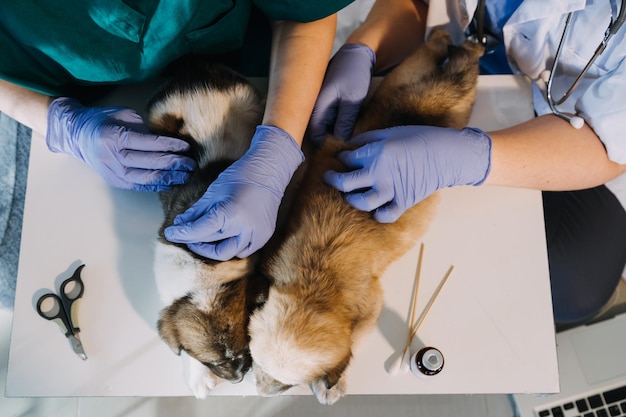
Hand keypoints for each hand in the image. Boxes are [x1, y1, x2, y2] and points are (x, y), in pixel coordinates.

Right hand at [46, 97, 195, 190]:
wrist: (77, 135)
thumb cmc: (103, 121)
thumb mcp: (124, 116)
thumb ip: (145, 129)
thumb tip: (171, 141)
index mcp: (115, 136)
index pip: (148, 144)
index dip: (169, 146)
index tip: (185, 148)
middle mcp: (113, 156)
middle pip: (149, 163)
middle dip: (174, 164)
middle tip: (191, 164)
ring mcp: (114, 172)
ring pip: (146, 178)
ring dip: (169, 178)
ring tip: (186, 176)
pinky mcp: (116, 181)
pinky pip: (140, 186)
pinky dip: (158, 185)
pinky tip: (172, 183)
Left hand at [164, 125, 303, 260]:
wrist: (269, 172)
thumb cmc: (240, 176)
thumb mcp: (213, 192)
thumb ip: (196, 211)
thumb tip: (180, 224)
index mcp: (229, 214)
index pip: (199, 231)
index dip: (182, 234)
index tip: (170, 233)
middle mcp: (244, 229)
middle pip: (213, 246)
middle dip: (196, 243)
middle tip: (186, 235)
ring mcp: (256, 235)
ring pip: (229, 253)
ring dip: (213, 249)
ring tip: (203, 239)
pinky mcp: (264, 236)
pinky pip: (244, 250)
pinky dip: (231, 247)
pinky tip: (224, 238)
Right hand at [308, 44, 375, 143]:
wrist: (357, 52)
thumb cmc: (355, 74)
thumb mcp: (353, 100)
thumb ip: (345, 123)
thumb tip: (340, 142)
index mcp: (317, 106)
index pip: (315, 135)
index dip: (327, 145)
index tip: (342, 149)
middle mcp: (314, 105)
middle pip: (317, 131)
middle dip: (330, 139)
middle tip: (347, 142)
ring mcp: (318, 101)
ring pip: (323, 124)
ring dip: (334, 130)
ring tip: (348, 132)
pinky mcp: (325, 99)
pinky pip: (327, 116)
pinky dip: (336, 121)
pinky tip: (346, 121)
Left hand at [324, 125, 491, 222]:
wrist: (447, 154)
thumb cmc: (419, 138)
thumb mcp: (391, 132)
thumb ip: (368, 139)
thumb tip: (350, 145)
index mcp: (376, 153)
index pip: (348, 159)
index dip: (342, 157)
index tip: (343, 157)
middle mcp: (379, 173)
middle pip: (345, 183)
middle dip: (333, 179)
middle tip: (329, 177)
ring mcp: (391, 190)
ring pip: (361, 202)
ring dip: (352, 199)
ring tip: (350, 195)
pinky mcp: (403, 202)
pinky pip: (384, 215)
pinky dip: (378, 214)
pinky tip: (375, 209)